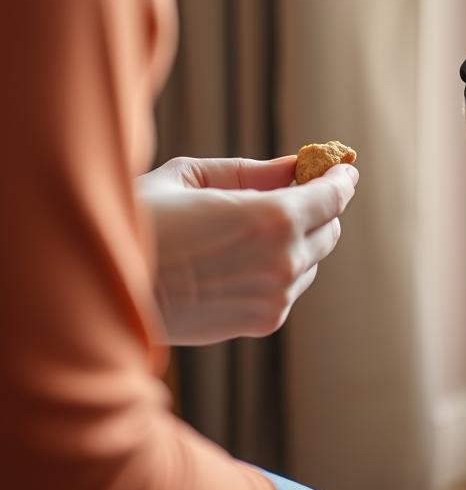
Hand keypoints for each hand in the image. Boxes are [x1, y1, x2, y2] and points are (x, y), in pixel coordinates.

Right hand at [137, 155, 357, 344]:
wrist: (99, 294)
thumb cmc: (139, 223)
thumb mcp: (190, 178)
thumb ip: (251, 173)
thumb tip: (293, 166)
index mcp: (273, 219)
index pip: (333, 197)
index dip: (340, 178)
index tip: (342, 168)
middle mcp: (284, 262)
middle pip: (330, 230)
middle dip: (318, 209)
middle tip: (297, 191)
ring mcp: (276, 297)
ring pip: (311, 261)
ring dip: (299, 241)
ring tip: (258, 227)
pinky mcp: (261, 323)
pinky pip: (289, 288)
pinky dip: (279, 270)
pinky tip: (242, 259)